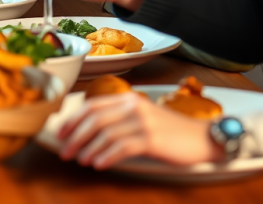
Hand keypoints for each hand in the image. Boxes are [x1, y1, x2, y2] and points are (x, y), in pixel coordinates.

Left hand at [58, 93, 221, 168]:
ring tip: (79, 160)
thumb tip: (90, 130)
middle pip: (95, 118)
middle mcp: (133, 105)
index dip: (74, 119)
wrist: (202, 138)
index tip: (61, 133)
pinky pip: (122, 147)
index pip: (92, 105)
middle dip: (75, 135)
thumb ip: (120, 118)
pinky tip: (98, 164)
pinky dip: (106, 155)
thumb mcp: (143, 117)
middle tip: (64, 150)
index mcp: (128, 98)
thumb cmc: (170, 132)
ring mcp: (142, 121)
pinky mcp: (151, 138)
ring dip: (88, 147)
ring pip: (105, 133)